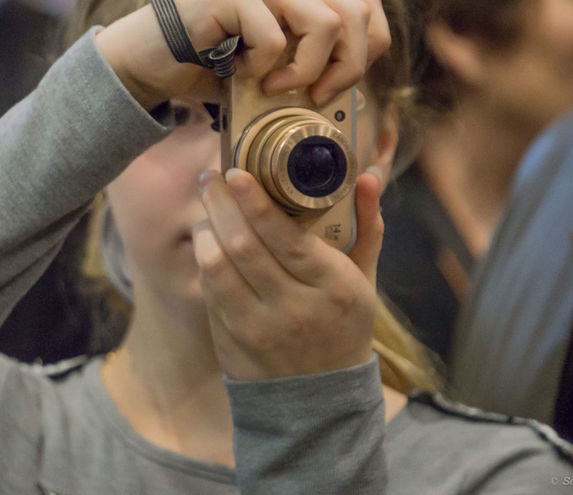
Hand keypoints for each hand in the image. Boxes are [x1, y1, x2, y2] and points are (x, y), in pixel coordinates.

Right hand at [96, 0, 390, 110]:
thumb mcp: (270, 66)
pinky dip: (261, 69)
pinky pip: (275, 38)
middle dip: (347, 67)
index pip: (365, 1)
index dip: (367, 47)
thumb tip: (351, 95)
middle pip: (356, 11)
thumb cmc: (205, 69)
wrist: (146, 63)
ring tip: (272, 88)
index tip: (334, 85)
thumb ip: (305, 62)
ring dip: (305, 70)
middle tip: (315, 96)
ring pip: (325, 22)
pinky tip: (237, 74)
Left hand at [193, 168, 383, 380]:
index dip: (255, 202)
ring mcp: (258, 327)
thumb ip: (367, 226)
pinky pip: (209, 290)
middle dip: (219, 204)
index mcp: (333, 287)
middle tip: (210, 177)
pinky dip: (205, 260)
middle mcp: (294, 308)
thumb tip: (367, 176)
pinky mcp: (231, 340)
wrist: (321, 398)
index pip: (286, 238)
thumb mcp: (364, 279)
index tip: (236, 173)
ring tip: (208, 208)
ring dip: (206, 230)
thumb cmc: (343, 325)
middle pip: (243, 245)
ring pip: (216, 267)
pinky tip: (209, 242)